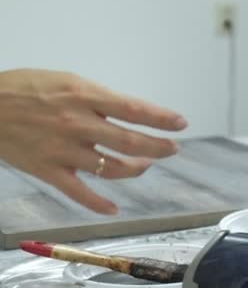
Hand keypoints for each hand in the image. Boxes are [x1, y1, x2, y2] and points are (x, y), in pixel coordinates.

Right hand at [0, 69, 187, 213]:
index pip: (134, 109)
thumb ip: (98, 98)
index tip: (180, 123)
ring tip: (147, 165)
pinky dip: (99, 204)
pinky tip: (113, 209)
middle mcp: (78, 123)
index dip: (162, 118)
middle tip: (173, 148)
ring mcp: (64, 149)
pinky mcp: (49, 170)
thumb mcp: (67, 81)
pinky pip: (80, 192)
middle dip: (159, 146)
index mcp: (85, 96)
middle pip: (130, 140)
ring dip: (137, 169)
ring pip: (112, 167)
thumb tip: (128, 111)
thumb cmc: (25, 88)